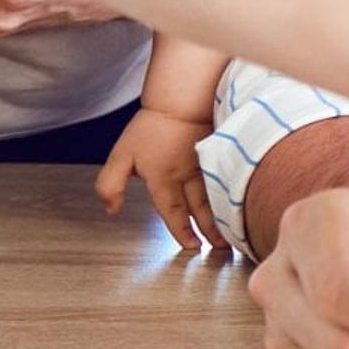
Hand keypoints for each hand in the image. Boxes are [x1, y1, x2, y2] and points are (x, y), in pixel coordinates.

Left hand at [93, 107, 222, 254]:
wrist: (182, 99)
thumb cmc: (151, 126)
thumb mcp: (121, 154)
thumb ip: (110, 184)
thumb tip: (111, 209)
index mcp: (163, 179)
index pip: (173, 212)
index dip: (181, 231)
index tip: (191, 247)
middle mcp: (187, 177)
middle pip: (200, 210)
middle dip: (210, 231)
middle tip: (219, 249)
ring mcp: (206, 167)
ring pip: (215, 198)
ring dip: (223, 219)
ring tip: (231, 235)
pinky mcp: (218, 156)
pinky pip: (224, 183)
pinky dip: (230, 197)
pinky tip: (238, 205)